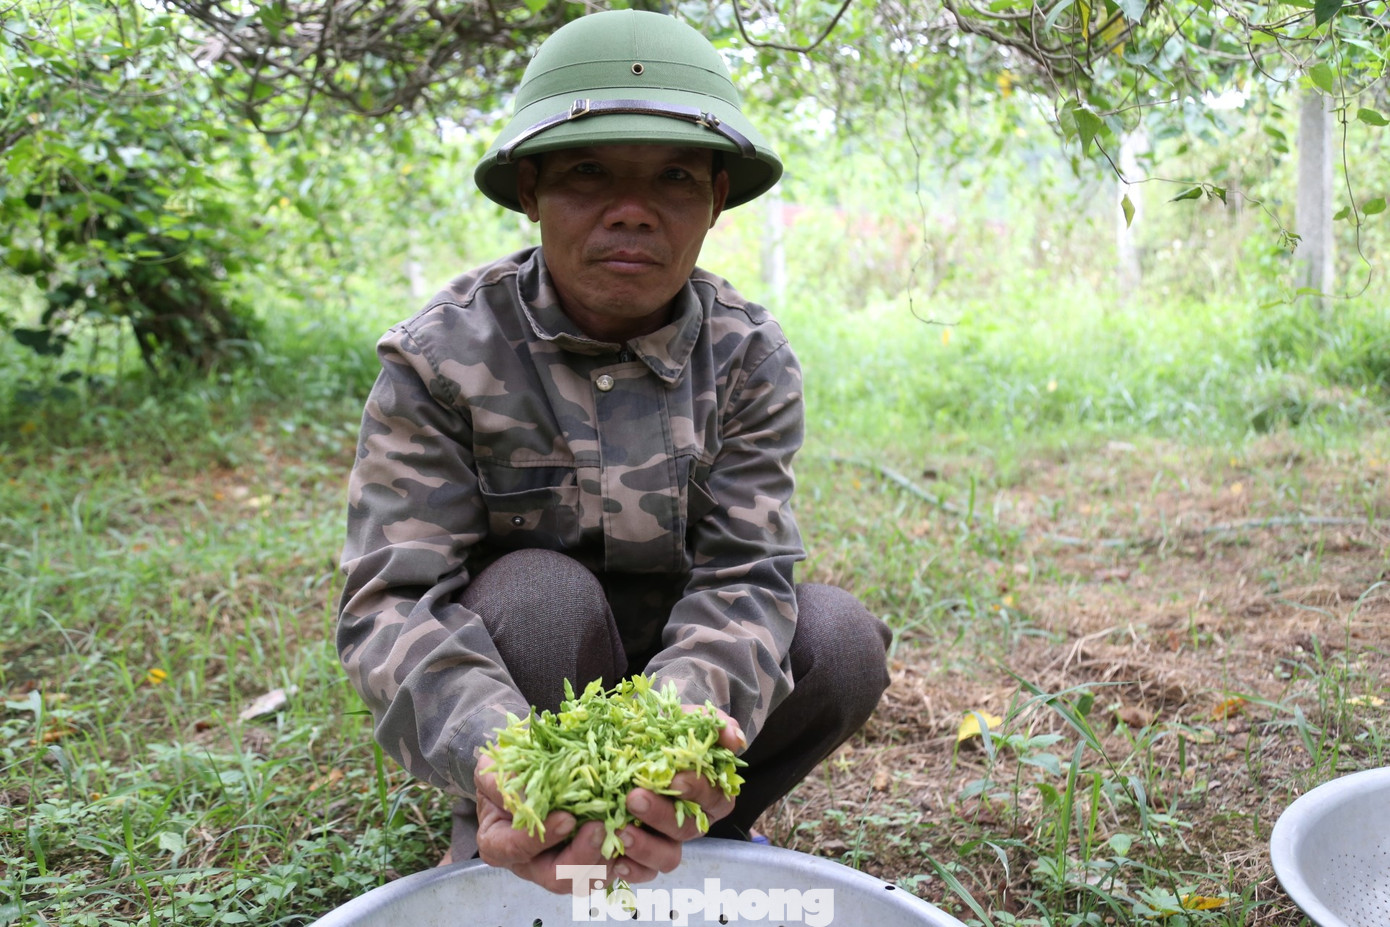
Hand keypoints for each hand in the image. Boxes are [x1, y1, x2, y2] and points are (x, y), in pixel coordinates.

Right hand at [475, 753, 613, 893]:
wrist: (529, 772)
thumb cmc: (508, 772)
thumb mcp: (494, 770)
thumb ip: (503, 782)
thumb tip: (527, 794)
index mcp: (499, 843)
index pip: (515, 850)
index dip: (542, 839)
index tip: (566, 818)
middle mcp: (529, 863)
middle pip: (555, 877)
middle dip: (581, 857)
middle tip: (599, 828)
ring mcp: (559, 866)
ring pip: (585, 880)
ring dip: (605, 860)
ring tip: (620, 832)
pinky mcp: (587, 862)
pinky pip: (608, 872)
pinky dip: (623, 861)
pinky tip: (632, 838)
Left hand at [609, 706, 744, 882]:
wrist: (626, 742)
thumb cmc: (660, 732)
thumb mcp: (682, 719)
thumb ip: (711, 724)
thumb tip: (734, 739)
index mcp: (709, 794)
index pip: (714, 798)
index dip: (697, 791)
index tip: (675, 779)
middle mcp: (692, 821)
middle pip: (688, 829)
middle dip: (661, 815)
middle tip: (634, 797)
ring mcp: (667, 841)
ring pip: (669, 857)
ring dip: (647, 847)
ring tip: (620, 830)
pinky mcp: (642, 856)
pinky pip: (644, 873)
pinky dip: (633, 870)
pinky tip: (618, 860)